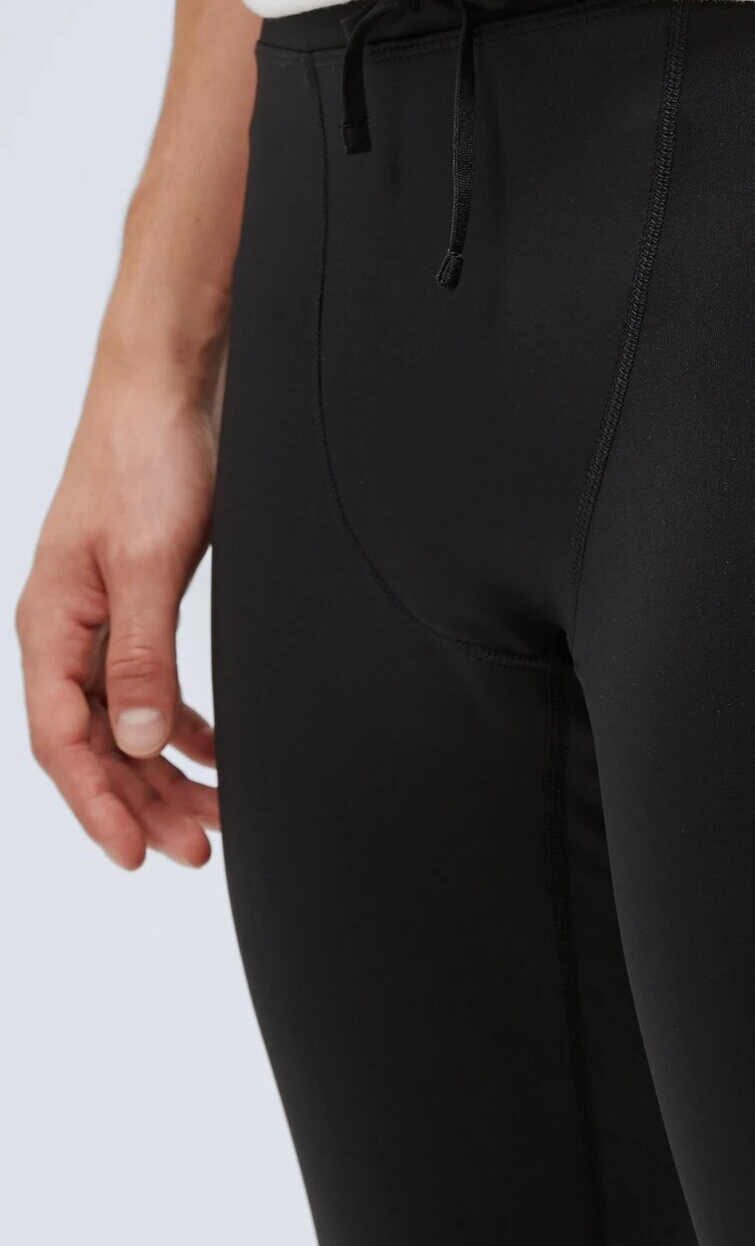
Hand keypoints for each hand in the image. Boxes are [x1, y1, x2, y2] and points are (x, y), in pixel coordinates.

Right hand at [17, 348, 220, 868]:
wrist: (165, 391)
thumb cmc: (146, 461)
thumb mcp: (149, 564)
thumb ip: (142, 655)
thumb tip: (141, 741)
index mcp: (50, 625)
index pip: (64, 742)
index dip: (98, 805)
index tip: (137, 854)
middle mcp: (67, 629)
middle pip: (96, 743)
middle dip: (142, 802)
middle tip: (196, 849)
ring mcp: (101, 617)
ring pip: (126, 720)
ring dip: (166, 771)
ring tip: (213, 815)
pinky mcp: (138, 601)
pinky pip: (149, 685)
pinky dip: (181, 724)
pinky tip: (212, 749)